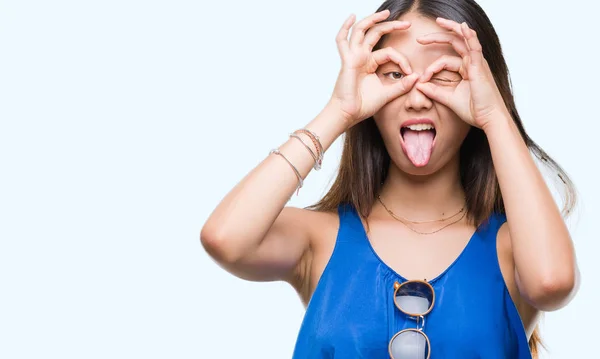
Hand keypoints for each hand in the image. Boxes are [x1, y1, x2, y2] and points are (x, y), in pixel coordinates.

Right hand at [330, 10, 419, 127]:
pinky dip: (345, 27)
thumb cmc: (363, 106)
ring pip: (362, 31)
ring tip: (387, 13)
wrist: (348, 114)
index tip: (410, 73)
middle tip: (407, 24)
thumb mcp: (387, 94)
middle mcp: (361, 57)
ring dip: (373, 20)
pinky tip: (352, 16)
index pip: (389, 52)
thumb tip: (417, 77)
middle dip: (392, 26)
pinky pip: (342, 40)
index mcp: (369, 64)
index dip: (402, 60)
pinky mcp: (347, 61)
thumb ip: (401, 86)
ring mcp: (353, 57)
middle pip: (376, 34)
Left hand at [415, 18, 508, 128]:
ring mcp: (476, 62)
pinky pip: (475, 46)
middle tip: (420, 38)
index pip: (444, 60)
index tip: (422, 80)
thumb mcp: (449, 98)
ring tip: (438, 21)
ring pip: (464, 39)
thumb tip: (419, 85)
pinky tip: (463, 26)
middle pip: (454, 42)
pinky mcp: (479, 66)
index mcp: (465, 69)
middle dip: (437, 37)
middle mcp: (471, 63)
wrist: (488, 119)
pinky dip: (469, 35)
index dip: (430, 68)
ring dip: (451, 28)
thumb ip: (434, 91)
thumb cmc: (474, 110)